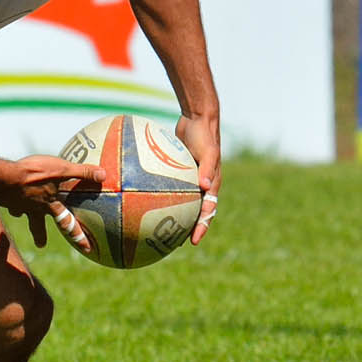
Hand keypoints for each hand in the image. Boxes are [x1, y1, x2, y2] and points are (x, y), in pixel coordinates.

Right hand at [0, 155, 101, 252]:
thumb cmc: (36, 173)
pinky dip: (9, 199)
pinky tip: (6, 194)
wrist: (5, 177)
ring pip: (21, 213)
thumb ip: (82, 172)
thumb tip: (103, 175)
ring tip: (18, 215)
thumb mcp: (62, 169)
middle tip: (41, 245)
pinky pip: (9, 201)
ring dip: (21, 214)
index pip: (68, 223)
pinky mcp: (6, 199)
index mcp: (51, 205)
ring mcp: (20, 205)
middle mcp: (35, 209)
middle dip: (40, 236)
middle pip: (38, 225)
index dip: (79, 236)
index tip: (87, 249)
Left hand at [175, 110, 221, 244]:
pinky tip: (149, 202)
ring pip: (185, 203)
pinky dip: (165, 197)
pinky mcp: (181, 172)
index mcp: (212, 184)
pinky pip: (174, 188)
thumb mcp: (208, 151)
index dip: (202, 227)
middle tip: (177, 243)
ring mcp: (192, 179)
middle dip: (189, 228)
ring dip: (177, 216)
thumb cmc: (204, 134)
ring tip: (163, 229)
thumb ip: (208, 168)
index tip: (194, 241)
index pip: (209, 211)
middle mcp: (203, 185)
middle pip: (197, 212)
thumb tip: (206, 187)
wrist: (198, 118)